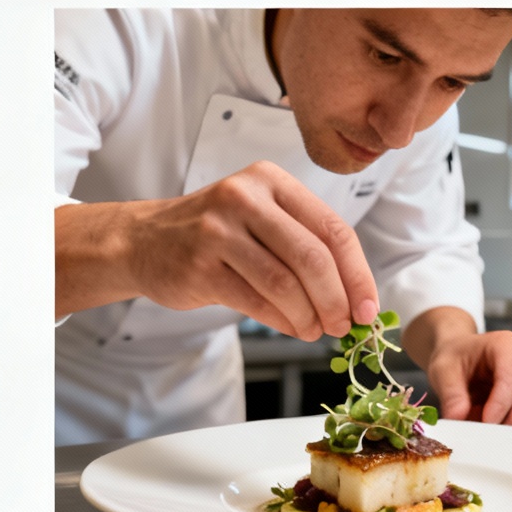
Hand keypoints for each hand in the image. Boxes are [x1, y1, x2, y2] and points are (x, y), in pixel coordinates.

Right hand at [101, 161, 379, 339]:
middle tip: (343, 326)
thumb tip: (354, 300)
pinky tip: (292, 328)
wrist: (142, 240)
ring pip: (285, 284)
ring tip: (315, 331)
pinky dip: (282, 322)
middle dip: (337, 300)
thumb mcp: (261, 219)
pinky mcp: (201, 265)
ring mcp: (219, 230)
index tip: (368, 307)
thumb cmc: (214, 234)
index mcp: (271, 180)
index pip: (333, 230)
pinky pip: (256, 301)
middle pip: (313, 258)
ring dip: (309, 316)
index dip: (358, 275)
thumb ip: (305, 247)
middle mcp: (245, 197)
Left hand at [414, 313, 511, 428]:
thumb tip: (458, 417)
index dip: (502, 402)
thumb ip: (451, 394)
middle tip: (498, 433)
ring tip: (505, 432)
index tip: (487, 422)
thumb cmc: (456, 359)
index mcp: (502, 344)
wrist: (461, 357)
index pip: (511, 374)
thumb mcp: (443, 371)